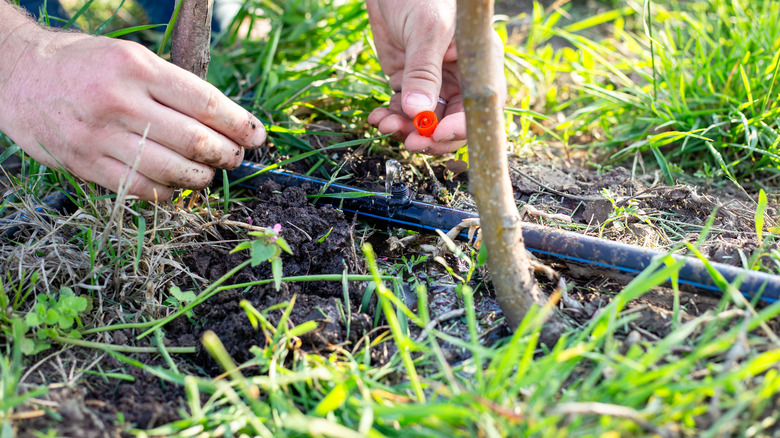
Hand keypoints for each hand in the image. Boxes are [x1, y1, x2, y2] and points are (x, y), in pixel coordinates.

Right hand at [0, 28, 265, 200]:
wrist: (18, 76)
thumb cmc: (86, 65)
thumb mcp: (130, 58)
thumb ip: (173, 87)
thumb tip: (226, 122)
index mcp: (137, 67)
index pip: (205, 102)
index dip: (239, 124)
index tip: (257, 136)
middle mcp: (120, 101)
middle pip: (195, 140)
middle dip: (227, 154)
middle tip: (236, 157)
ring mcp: (100, 136)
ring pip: (172, 170)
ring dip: (203, 177)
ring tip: (209, 173)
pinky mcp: (86, 164)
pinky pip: (142, 190)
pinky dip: (169, 193)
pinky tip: (178, 186)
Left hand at [365, 0, 505, 154]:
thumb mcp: (427, 30)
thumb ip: (424, 71)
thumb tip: (418, 111)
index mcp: (477, 64)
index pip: (477, 107)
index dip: (459, 128)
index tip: (435, 134)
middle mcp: (459, 77)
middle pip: (450, 123)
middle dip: (429, 136)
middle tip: (408, 142)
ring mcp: (432, 82)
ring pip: (424, 121)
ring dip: (405, 130)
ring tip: (384, 125)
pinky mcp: (407, 81)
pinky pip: (402, 110)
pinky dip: (390, 118)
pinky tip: (376, 117)